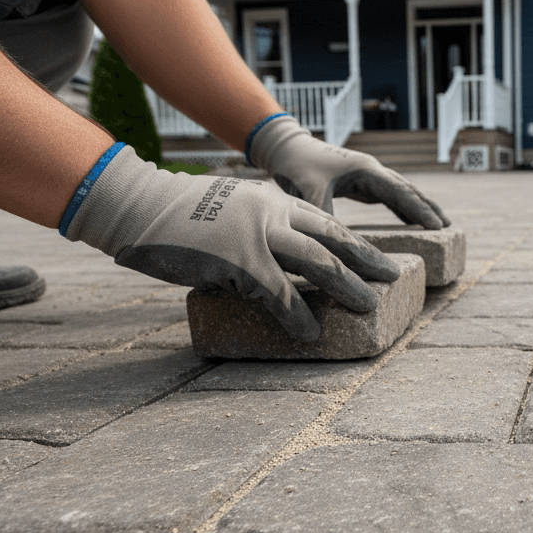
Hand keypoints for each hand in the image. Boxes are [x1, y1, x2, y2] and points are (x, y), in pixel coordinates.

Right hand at [64, 145, 400, 340]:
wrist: (139, 204)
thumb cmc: (178, 214)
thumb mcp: (231, 209)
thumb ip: (260, 231)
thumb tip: (277, 266)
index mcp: (274, 201)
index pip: (327, 223)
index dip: (356, 244)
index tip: (378, 259)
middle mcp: (275, 212)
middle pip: (334, 239)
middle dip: (367, 261)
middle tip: (393, 277)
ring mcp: (259, 235)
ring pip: (318, 263)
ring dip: (347, 287)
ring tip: (368, 306)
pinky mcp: (240, 261)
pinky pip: (279, 293)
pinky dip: (297, 315)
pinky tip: (310, 332)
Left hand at [249, 115, 449, 227]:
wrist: (284, 148)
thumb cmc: (295, 167)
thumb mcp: (307, 193)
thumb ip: (324, 215)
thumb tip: (338, 242)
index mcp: (365, 170)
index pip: (400, 192)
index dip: (420, 209)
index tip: (438, 226)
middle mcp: (371, 170)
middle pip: (408, 189)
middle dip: (428, 207)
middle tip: (448, 227)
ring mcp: (367, 175)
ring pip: (401, 191)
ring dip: (420, 206)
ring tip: (439, 224)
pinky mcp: (360, 182)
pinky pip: (388, 196)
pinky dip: (403, 207)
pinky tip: (410, 220)